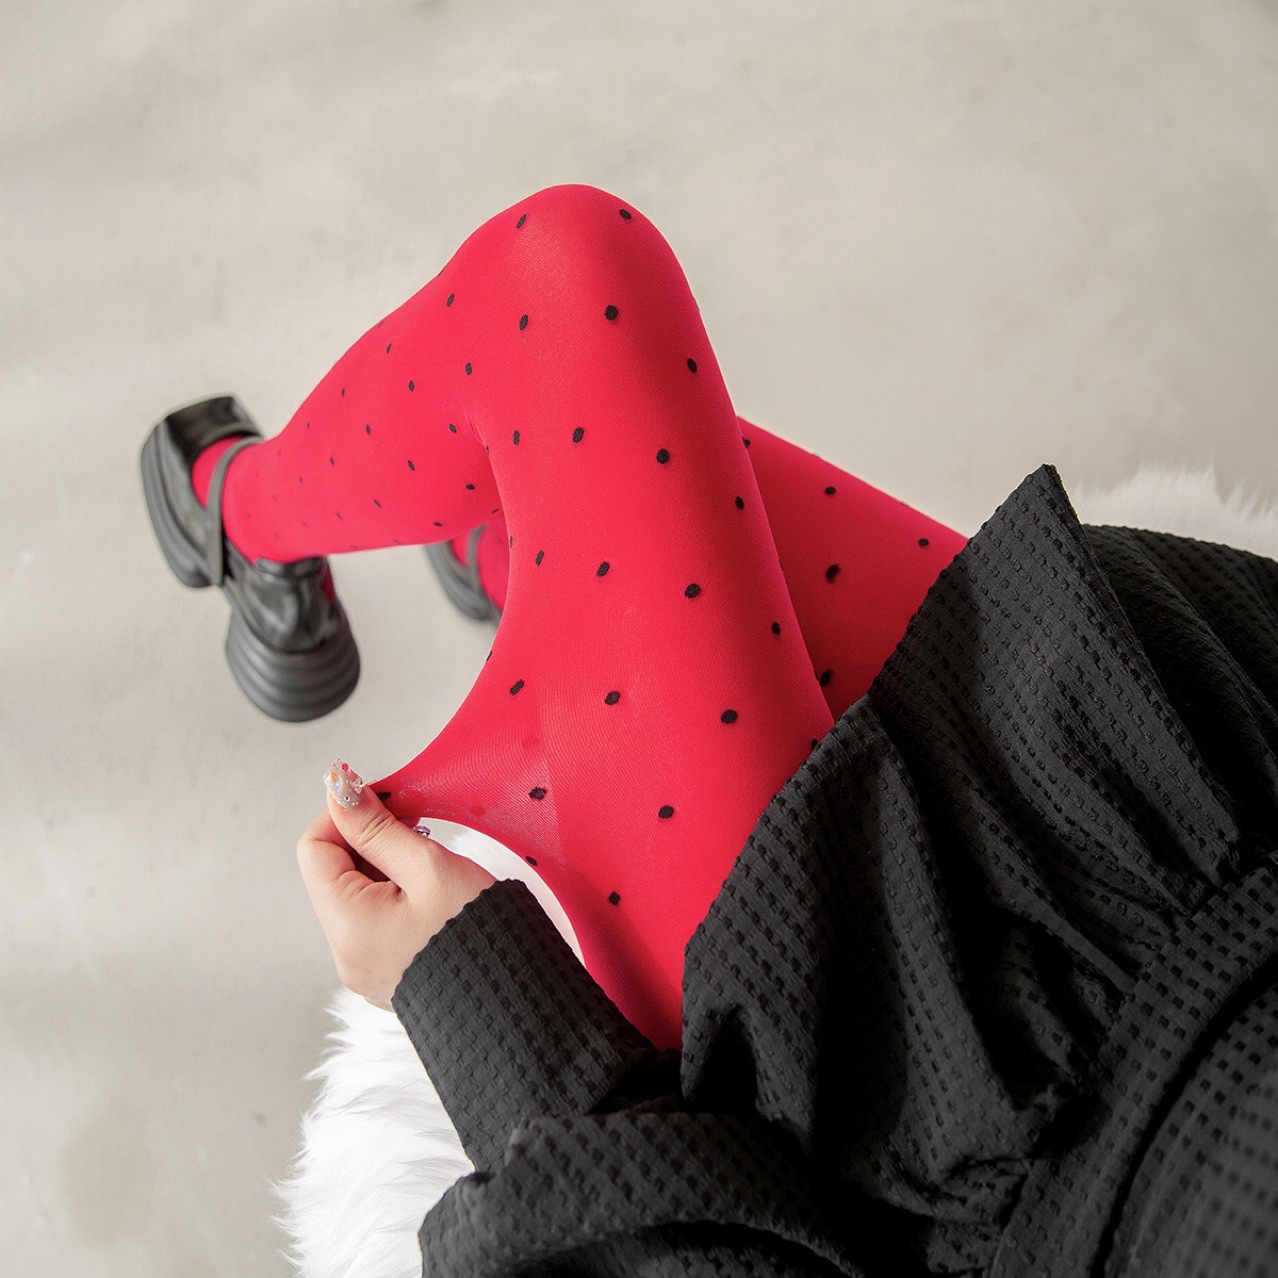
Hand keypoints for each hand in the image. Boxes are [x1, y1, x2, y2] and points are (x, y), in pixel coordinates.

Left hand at [296, 765, 495, 1009]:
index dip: (343, 814)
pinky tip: (432, 890)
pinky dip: (397, 894)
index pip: (314, 848)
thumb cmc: (482, 935)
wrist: (518, 997)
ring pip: (357, 895)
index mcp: (349, 926)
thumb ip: (378, 828)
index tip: (379, 797)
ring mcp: (367, 967)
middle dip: (369, 839)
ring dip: (385, 865)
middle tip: (416, 824)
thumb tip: (339, 794)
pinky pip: (377, 920)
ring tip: (430, 862)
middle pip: (334, 872)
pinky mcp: (389, 972)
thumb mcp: (429, 866)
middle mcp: (347, 953)